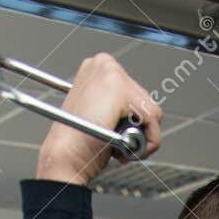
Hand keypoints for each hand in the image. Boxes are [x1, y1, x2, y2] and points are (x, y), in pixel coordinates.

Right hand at [36, 54, 160, 185]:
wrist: (65, 155)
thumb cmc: (78, 142)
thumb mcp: (100, 113)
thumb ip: (116, 104)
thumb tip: (138, 113)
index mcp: (98, 67)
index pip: (134, 94)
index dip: (130, 121)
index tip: (116, 136)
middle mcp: (104, 63)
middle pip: (145, 100)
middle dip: (136, 128)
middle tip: (116, 144)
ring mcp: (112, 73)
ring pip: (151, 110)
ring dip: (140, 137)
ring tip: (118, 146)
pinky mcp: (120, 90)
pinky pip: (154, 121)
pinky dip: (147, 143)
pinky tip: (124, 148)